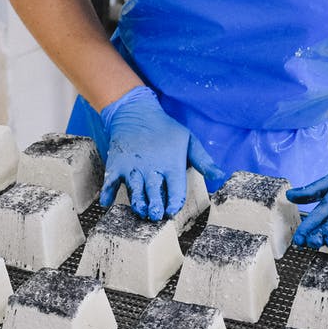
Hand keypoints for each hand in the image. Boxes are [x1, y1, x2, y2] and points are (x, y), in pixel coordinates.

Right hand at [98, 86, 222, 219]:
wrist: (135, 112)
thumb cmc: (166, 130)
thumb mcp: (189, 141)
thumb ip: (203, 161)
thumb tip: (220, 176)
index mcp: (171, 164)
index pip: (175, 190)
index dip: (174, 204)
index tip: (172, 211)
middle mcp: (151, 168)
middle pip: (154, 193)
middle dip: (155, 208)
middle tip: (156, 216)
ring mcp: (132, 167)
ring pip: (135, 190)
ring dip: (138, 204)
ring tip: (142, 212)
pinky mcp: (116, 165)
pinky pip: (110, 182)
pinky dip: (108, 193)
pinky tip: (107, 203)